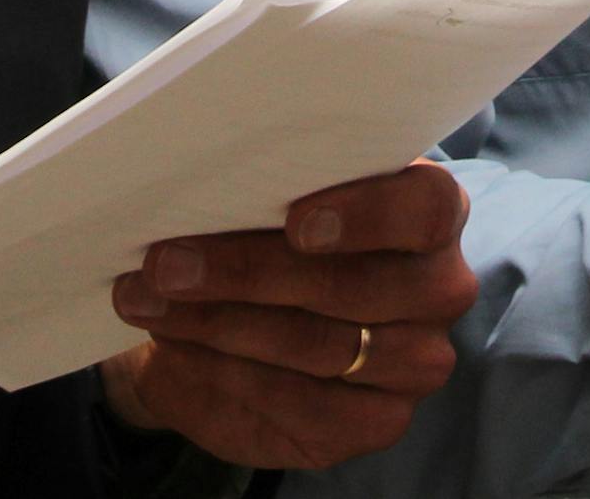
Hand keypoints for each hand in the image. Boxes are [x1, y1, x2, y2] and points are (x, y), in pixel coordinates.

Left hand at [98, 160, 476, 471]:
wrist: (237, 317)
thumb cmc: (261, 228)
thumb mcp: (265, 191)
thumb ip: (262, 180)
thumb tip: (197, 167)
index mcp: (429, 209)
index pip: (427, 206)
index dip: (366, 214)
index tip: (294, 221)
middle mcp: (438, 286)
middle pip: (356, 284)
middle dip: (248, 272)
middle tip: (165, 262)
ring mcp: (415, 360)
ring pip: (323, 346)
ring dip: (222, 324)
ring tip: (151, 301)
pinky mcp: (379, 420)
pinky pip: (306, 406)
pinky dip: (230, 375)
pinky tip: (179, 349)